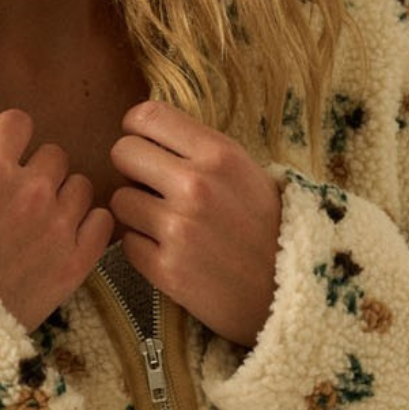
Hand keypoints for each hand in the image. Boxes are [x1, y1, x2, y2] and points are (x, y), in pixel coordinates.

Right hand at [0, 109, 114, 334]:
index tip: (9, 153)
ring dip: (67, 198)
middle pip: (55, 155)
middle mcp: (31, 189)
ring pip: (82, 186)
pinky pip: (103, 222)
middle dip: (41, 172)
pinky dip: (91, 227)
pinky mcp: (79, 260)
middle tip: (25, 198)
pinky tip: (71, 238)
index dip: (13, 137)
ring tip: (47, 222)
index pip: (18, 122)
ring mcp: (60, 224)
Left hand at [108, 99, 281, 346]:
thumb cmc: (268, 228)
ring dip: (136, 211)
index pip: (147, 116)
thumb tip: (148, 135)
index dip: (137, 130)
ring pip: (120, 200)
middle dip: (132, 168)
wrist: (288, 293)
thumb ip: (201, 151)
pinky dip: (143, 248)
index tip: (145, 144)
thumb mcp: (247, 173)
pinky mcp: (165, 268)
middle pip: (122, 153)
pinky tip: (170, 252)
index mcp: (219, 154)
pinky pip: (127, 243)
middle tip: (151, 186)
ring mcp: (178, 229)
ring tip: (165, 223)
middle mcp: (195, 186)